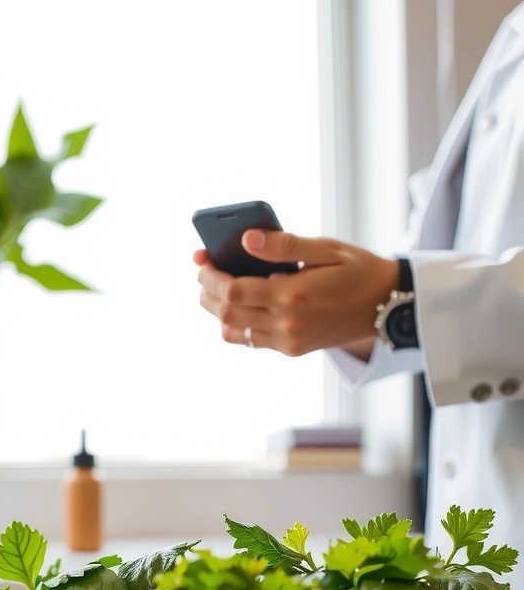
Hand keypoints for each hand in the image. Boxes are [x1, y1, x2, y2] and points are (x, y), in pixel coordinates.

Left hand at [194, 230, 399, 357]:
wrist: (388, 306)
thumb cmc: (357, 271)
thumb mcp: (326, 249)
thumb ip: (284, 245)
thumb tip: (246, 239)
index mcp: (293, 295)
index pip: (232, 291)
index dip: (210, 276)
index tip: (203, 261)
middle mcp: (287, 324)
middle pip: (226, 314)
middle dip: (208, 292)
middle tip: (205, 272)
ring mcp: (288, 341)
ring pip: (233, 332)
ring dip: (219, 311)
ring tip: (219, 289)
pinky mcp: (291, 350)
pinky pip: (250, 340)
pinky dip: (238, 323)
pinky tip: (242, 303)